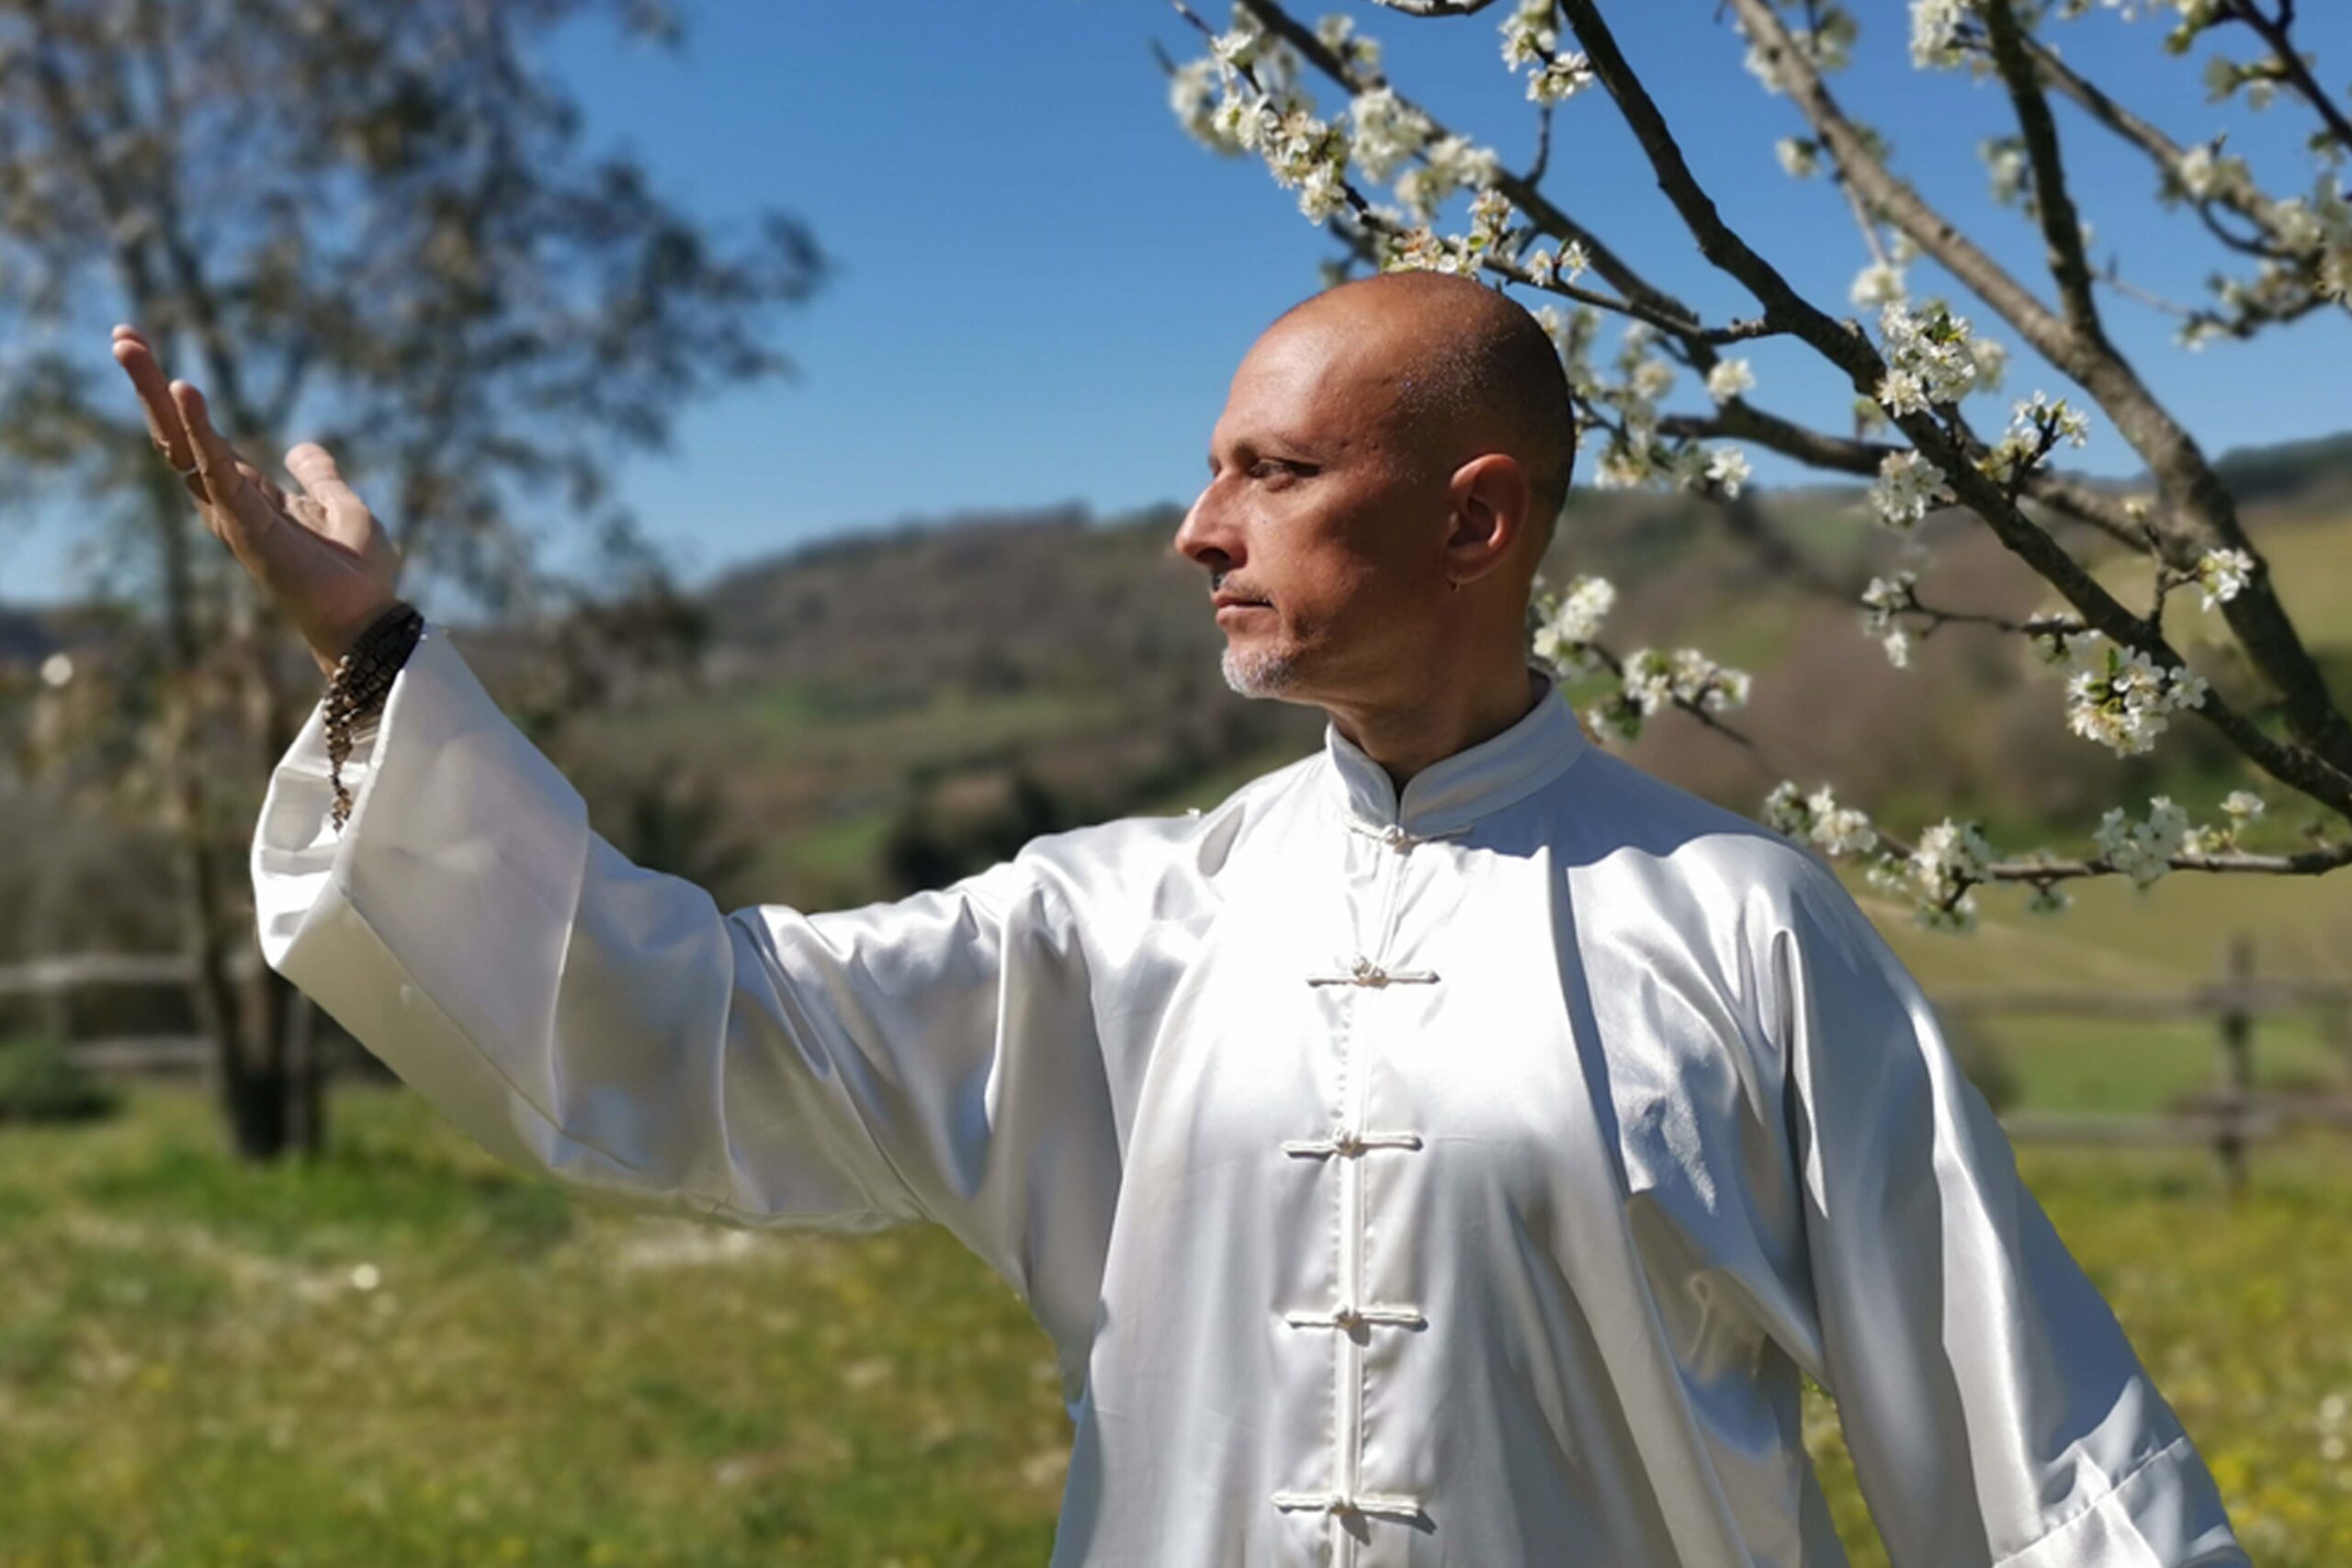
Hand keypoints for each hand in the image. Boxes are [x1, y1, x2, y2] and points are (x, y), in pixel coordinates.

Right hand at [110, 324, 403, 677]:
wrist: (370, 621)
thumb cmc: (356, 575)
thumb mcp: (341, 506)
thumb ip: (318, 477)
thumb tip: (301, 448)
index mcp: (250, 495)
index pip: (200, 438)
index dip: (174, 397)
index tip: (148, 350)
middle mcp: (231, 502)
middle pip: (177, 436)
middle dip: (148, 386)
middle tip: (121, 335)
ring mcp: (235, 515)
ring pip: (184, 448)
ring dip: (158, 397)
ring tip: (132, 348)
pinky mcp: (249, 528)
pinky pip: (219, 473)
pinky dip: (202, 433)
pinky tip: (185, 392)